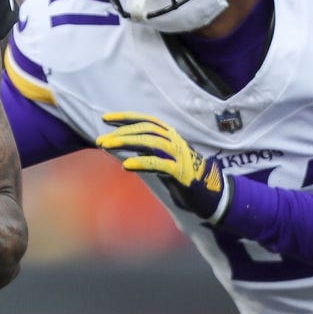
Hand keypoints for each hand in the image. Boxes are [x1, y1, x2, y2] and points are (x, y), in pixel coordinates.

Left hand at [96, 112, 232, 223]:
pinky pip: (159, 164)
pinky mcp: (182, 173)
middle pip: (146, 130)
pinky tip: (126, 165)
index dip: (126, 117)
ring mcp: (179, 156)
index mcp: (171, 136)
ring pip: (151, 142)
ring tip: (107, 146)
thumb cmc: (183, 177)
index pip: (146, 121)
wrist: (211, 196)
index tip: (105, 118)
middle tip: (101, 140)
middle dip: (121, 133)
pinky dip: (142, 162)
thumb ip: (145, 151)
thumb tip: (117, 145)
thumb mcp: (162, 160)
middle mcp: (175, 142)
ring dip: (126, 142)